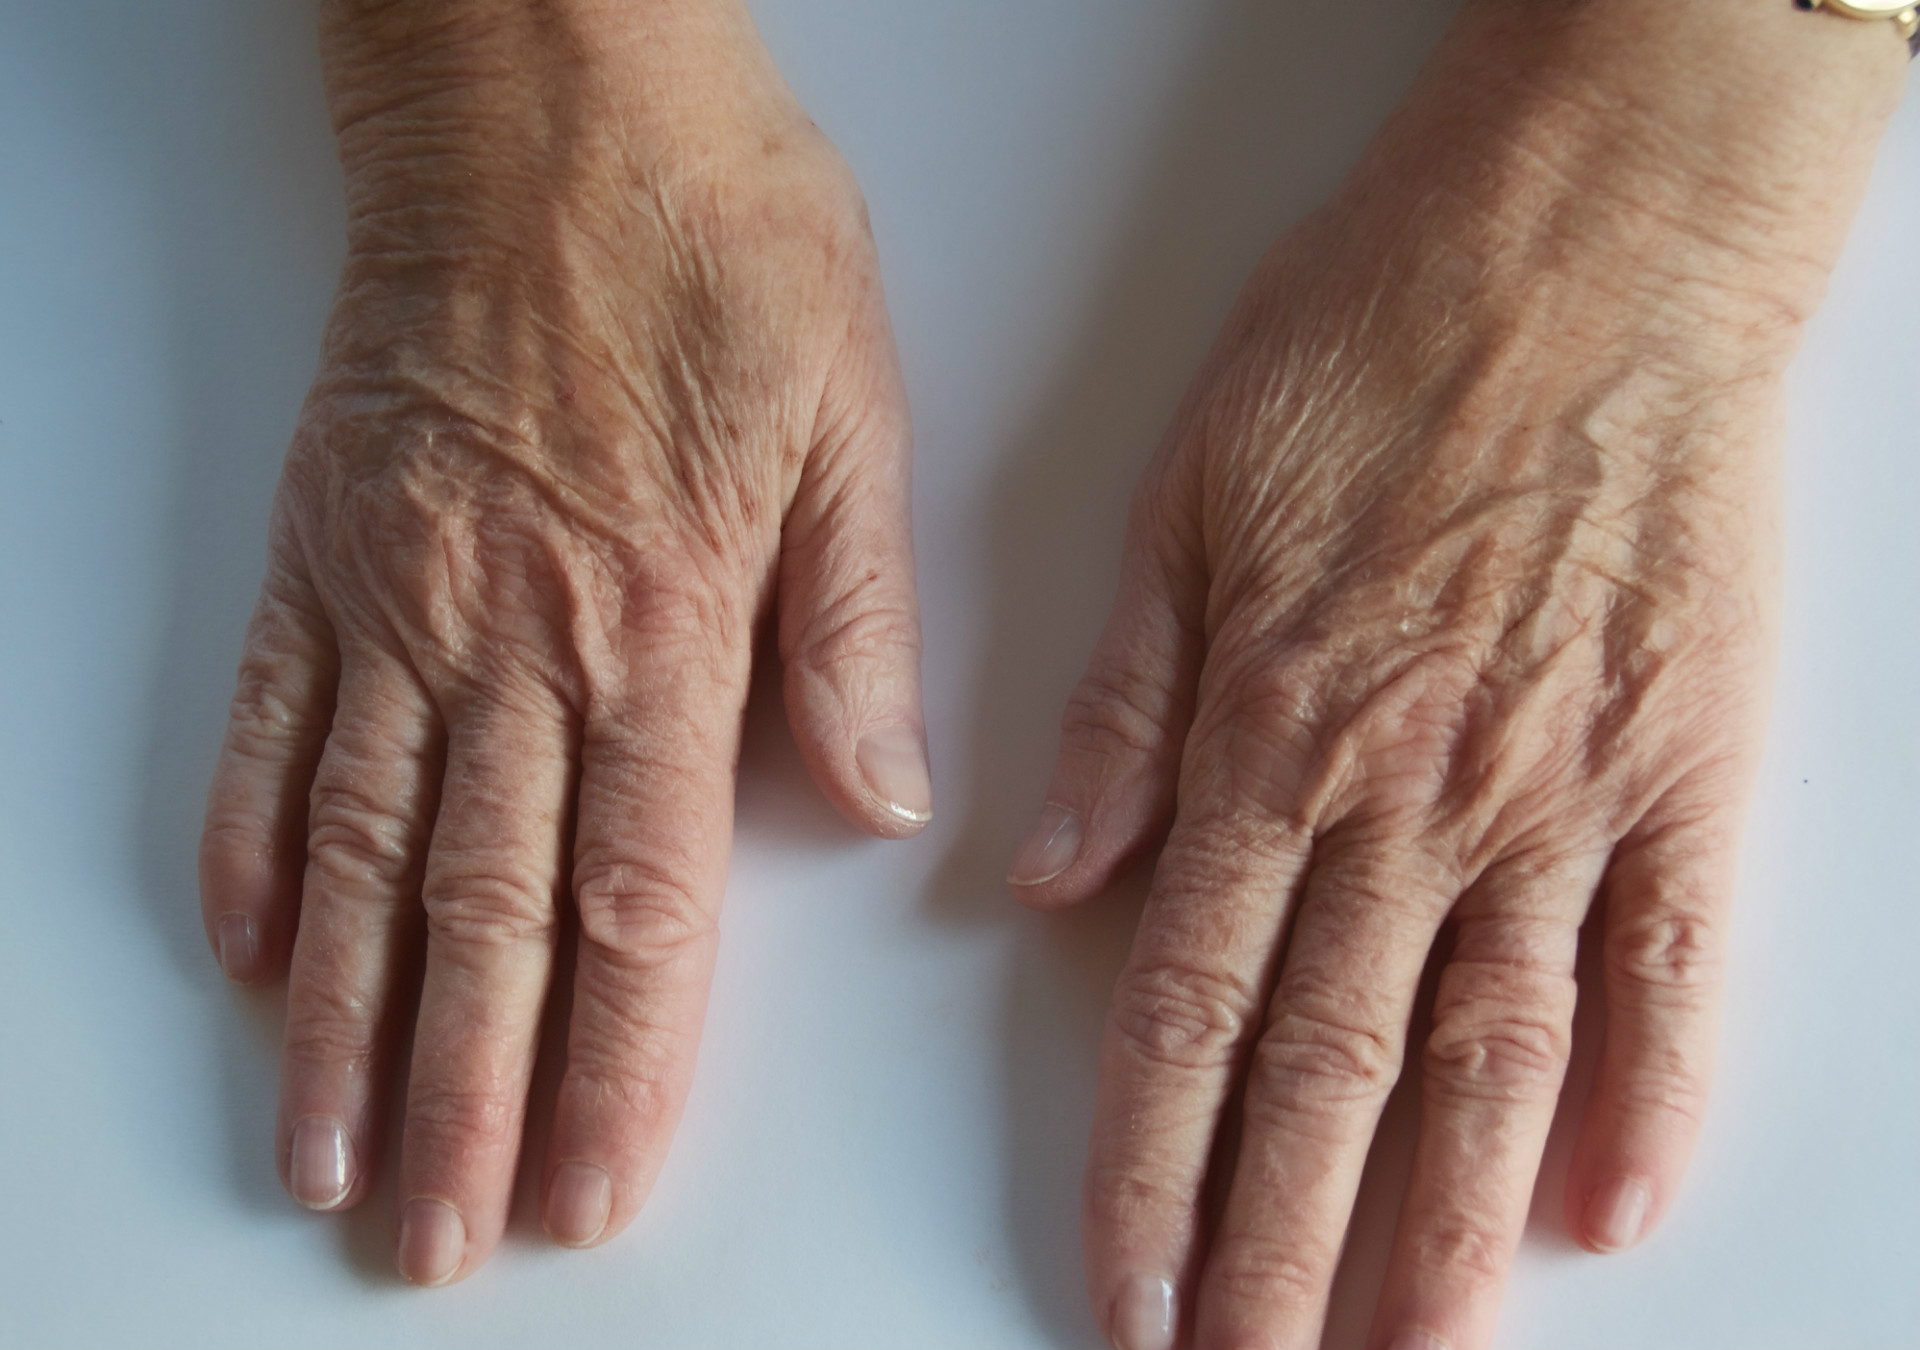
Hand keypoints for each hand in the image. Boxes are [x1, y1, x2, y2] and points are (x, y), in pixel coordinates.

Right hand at [198, 0, 926, 1284]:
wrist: (547, 98)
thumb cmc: (711, 235)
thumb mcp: (849, 412)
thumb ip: (850, 620)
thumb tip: (880, 791)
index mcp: (662, 618)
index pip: (644, 895)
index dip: (621, 1061)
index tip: (595, 1182)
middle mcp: (515, 634)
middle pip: (491, 914)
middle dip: (469, 1098)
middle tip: (438, 1238)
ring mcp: (399, 597)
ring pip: (367, 851)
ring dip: (349, 1023)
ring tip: (332, 1155)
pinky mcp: (322, 546)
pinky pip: (271, 721)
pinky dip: (255, 847)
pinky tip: (256, 954)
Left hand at [1010, 1, 1903, 1345]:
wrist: (1587, 238)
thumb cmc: (1377, 341)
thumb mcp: (1187, 497)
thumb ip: (1121, 707)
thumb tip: (1050, 879)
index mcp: (1269, 732)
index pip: (1186, 1004)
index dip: (1149, 1168)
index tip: (1131, 1289)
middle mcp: (1407, 792)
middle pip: (1324, 1070)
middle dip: (1274, 1248)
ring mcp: (1559, 787)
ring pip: (1488, 1054)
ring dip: (1437, 1228)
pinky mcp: (1691, 759)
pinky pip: (1674, 958)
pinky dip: (1649, 1089)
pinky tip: (1607, 1208)